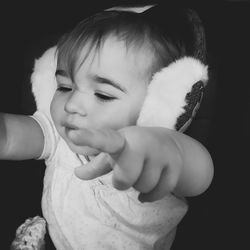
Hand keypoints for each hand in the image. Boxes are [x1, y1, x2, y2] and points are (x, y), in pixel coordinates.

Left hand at [67, 126, 183, 201]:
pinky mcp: (175, 166)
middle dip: (123, 181)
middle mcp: (141, 143)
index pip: (105, 140)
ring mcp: (160, 153)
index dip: (89, 138)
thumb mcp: (115, 155)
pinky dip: (152, 195)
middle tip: (128, 172)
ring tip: (143, 172)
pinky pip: (159, 192)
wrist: (170, 145)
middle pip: (125, 179)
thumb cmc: (135, 150)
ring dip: (140, 185)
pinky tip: (152, 186)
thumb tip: (76, 173)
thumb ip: (96, 165)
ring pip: (143, 187)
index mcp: (122, 140)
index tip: (73, 134)